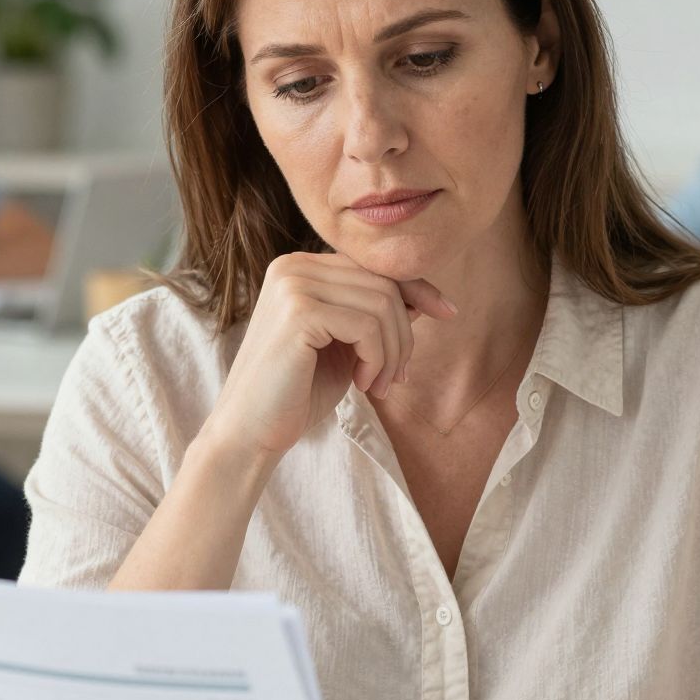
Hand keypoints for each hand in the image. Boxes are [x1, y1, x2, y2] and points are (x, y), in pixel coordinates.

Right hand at [201, 253, 455, 460]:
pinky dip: (377, 359)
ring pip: (382, 304)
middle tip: (396, 378)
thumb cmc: (297, 393)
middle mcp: (292, 266)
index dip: (416, 288)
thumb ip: (374, 317)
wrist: (251, 433)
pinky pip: (367, 326)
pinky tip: (363, 384)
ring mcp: (292, 285)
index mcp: (300, 267)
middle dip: (404, 334)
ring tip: (379, 385)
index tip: (448, 312)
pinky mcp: (298, 312)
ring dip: (393, 352)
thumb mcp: (346, 347)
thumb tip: (420, 297)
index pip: (373, 266)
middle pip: (383, 284)